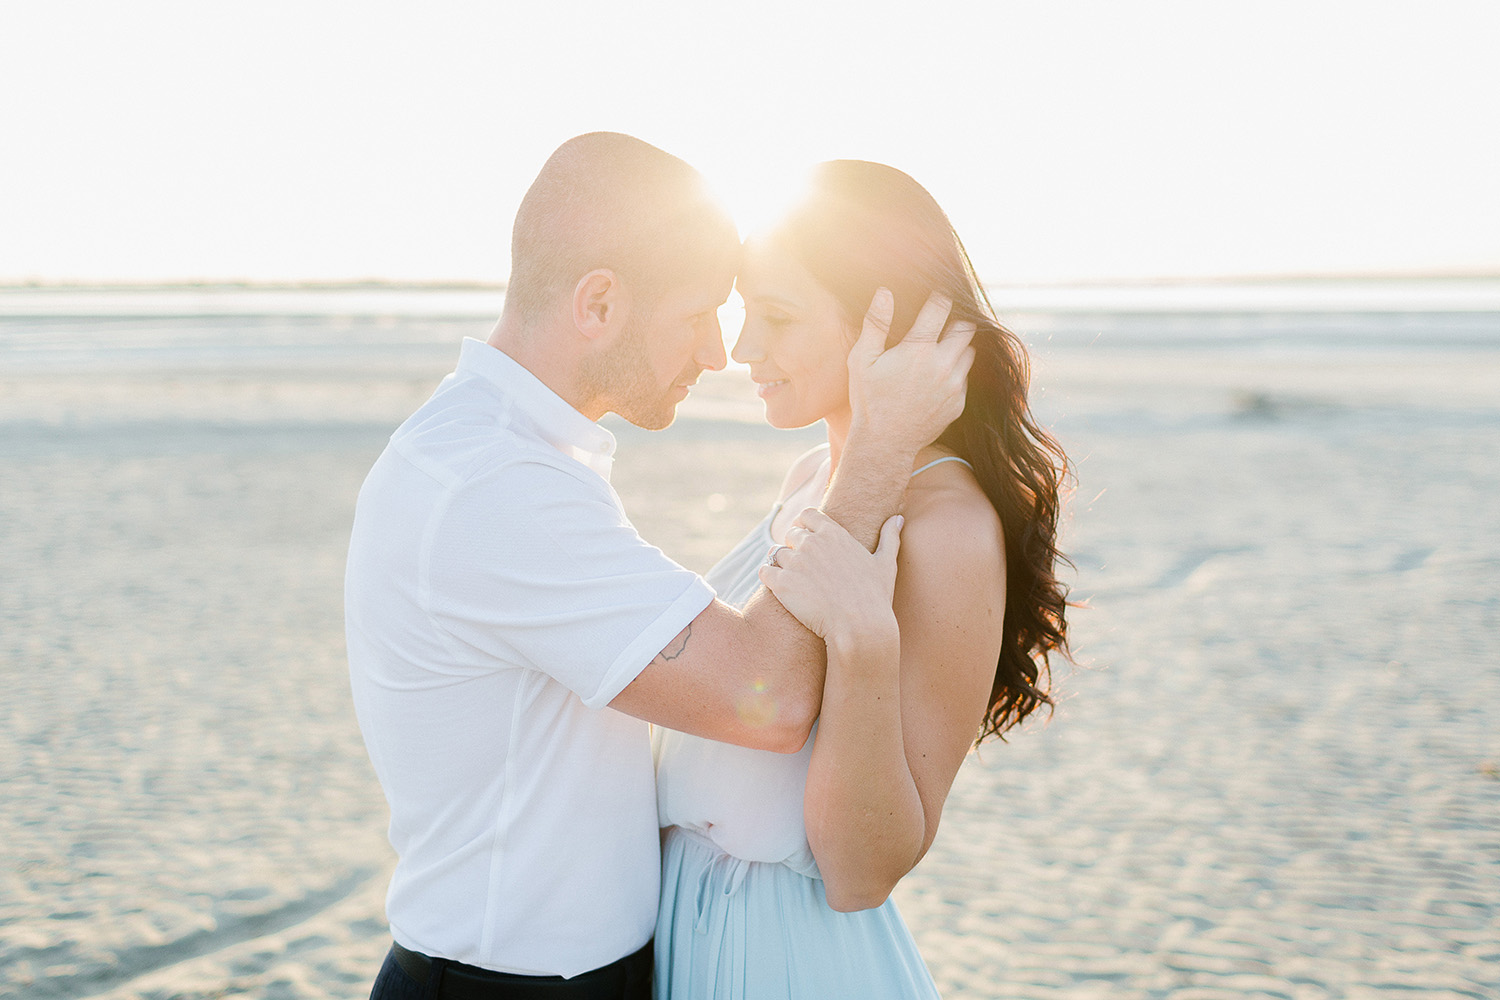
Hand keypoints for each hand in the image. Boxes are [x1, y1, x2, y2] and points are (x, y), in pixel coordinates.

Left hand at [759, 509, 902, 641]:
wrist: (859, 627)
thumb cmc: (875, 598)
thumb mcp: (886, 563)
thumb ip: (890, 537)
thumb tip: (898, 518)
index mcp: (834, 533)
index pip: (808, 515)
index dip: (804, 526)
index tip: (806, 539)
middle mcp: (812, 542)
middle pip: (791, 534)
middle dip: (793, 547)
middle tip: (802, 567)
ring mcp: (795, 562)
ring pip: (776, 553)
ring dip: (781, 564)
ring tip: (793, 581)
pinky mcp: (781, 583)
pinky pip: (764, 571)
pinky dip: (768, 577)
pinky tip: (779, 588)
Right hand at [846, 288, 975, 454]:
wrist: (884, 443)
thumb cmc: (868, 400)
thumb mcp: (862, 360)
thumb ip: (875, 324)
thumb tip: (885, 292)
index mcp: (918, 350)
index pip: (941, 308)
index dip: (939, 298)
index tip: (935, 297)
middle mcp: (942, 365)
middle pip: (967, 328)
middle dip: (956, 321)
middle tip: (940, 325)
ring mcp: (954, 385)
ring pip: (970, 352)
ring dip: (958, 346)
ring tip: (939, 350)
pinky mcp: (958, 403)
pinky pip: (965, 378)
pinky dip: (955, 372)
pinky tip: (936, 377)